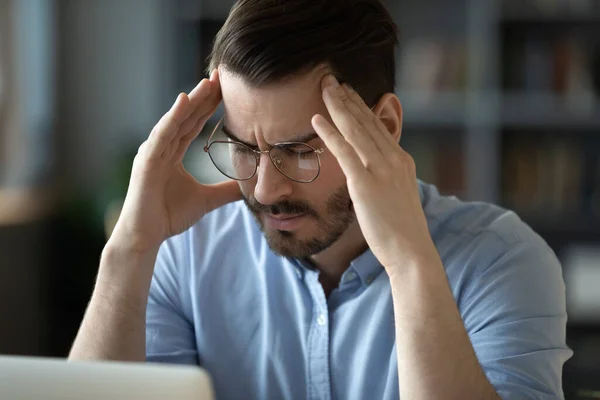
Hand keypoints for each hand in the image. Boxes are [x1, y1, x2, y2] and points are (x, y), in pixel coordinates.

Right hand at [110, 69, 240, 252]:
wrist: (147, 236)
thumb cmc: (169, 216)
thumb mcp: (206, 200)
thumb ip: (225, 192)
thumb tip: (249, 188)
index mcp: (173, 153)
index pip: (194, 124)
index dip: (209, 106)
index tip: (227, 90)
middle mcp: (162, 147)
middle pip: (186, 117)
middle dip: (203, 96)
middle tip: (221, 76)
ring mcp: (153, 151)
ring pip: (175, 120)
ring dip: (192, 101)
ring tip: (208, 82)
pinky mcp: (147, 160)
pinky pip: (162, 134)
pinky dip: (172, 117)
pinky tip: (184, 101)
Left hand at [311, 75, 437, 276]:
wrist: (411, 251)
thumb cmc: (401, 229)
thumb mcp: (397, 195)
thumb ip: (385, 177)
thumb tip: (370, 172)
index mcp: (401, 160)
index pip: (377, 126)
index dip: (360, 106)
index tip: (347, 91)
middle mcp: (393, 159)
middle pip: (366, 121)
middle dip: (347, 98)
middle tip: (331, 79)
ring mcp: (381, 169)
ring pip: (356, 130)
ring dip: (337, 106)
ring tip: (323, 88)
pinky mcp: (366, 183)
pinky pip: (344, 151)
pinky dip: (329, 132)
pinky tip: (316, 119)